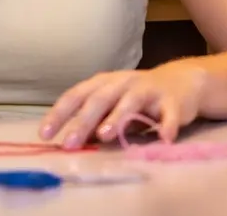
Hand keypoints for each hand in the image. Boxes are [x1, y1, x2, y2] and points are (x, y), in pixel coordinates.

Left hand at [39, 62, 208, 148]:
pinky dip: (167, 125)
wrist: (182, 82)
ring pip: (130, 102)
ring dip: (117, 118)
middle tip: (70, 143)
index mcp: (103, 83)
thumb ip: (94, 122)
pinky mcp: (173, 101)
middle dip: (83, 121)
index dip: (59, 114)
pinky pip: (170, 114)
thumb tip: (70, 141)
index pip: (76, 95)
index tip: (44, 134)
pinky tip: (164, 139)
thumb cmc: (137, 98)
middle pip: (100, 99)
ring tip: (104, 136)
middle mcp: (123, 82)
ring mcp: (148, 89)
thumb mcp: (112, 106)